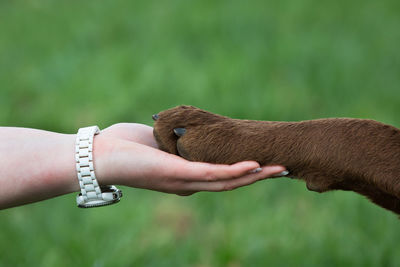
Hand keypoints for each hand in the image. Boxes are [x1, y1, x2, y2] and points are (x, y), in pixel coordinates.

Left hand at [95, 123, 286, 195]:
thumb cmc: (124, 147)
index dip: (242, 172)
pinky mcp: (177, 175)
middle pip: (228, 183)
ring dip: (253, 176)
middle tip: (280, 169)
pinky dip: (234, 172)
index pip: (218, 177)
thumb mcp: (158, 140)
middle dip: (256, 177)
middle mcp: (186, 185)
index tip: (262, 164)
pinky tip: (253, 167)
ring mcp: (183, 182)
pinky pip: (212, 174)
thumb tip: (185, 131)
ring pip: (226, 182)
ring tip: (277, 169)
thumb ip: (175, 140)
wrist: (97, 155)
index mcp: (183, 177)